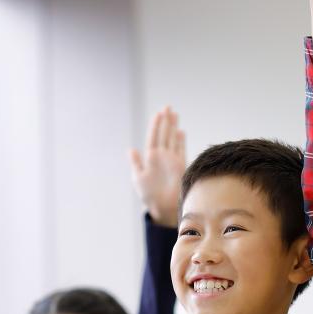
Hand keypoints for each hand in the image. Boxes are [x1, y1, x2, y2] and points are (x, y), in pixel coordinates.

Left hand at [129, 107, 184, 227]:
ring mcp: (172, 160)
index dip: (156, 125)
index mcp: (150, 157)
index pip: (154, 136)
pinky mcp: (181, 165)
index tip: (158, 113)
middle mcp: (162, 156)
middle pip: (164, 134)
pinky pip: (181, 150)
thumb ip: (136, 163)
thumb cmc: (148, 194)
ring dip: (174, 127)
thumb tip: (131, 149)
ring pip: (173, 139)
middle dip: (166, 121)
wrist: (163, 207)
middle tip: (167, 107)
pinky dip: (181, 141)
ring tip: (174, 114)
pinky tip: (180, 132)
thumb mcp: (139, 178)